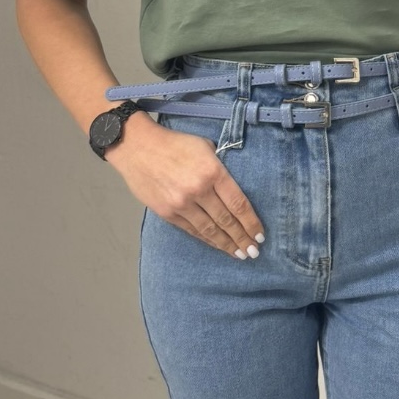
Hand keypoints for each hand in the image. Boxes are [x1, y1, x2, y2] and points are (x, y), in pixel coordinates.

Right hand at [107, 114, 265, 259]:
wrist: (137, 147)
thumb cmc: (174, 143)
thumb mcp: (205, 147)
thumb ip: (220, 169)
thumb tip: (232, 189)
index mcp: (213, 172)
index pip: (238, 204)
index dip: (251, 222)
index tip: (260, 234)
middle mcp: (199, 190)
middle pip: (227, 221)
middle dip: (243, 238)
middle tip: (255, 252)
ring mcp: (181, 204)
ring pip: (210, 230)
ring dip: (227, 244)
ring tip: (241, 254)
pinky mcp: (167, 213)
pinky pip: (192, 230)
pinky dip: (207, 239)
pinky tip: (217, 245)